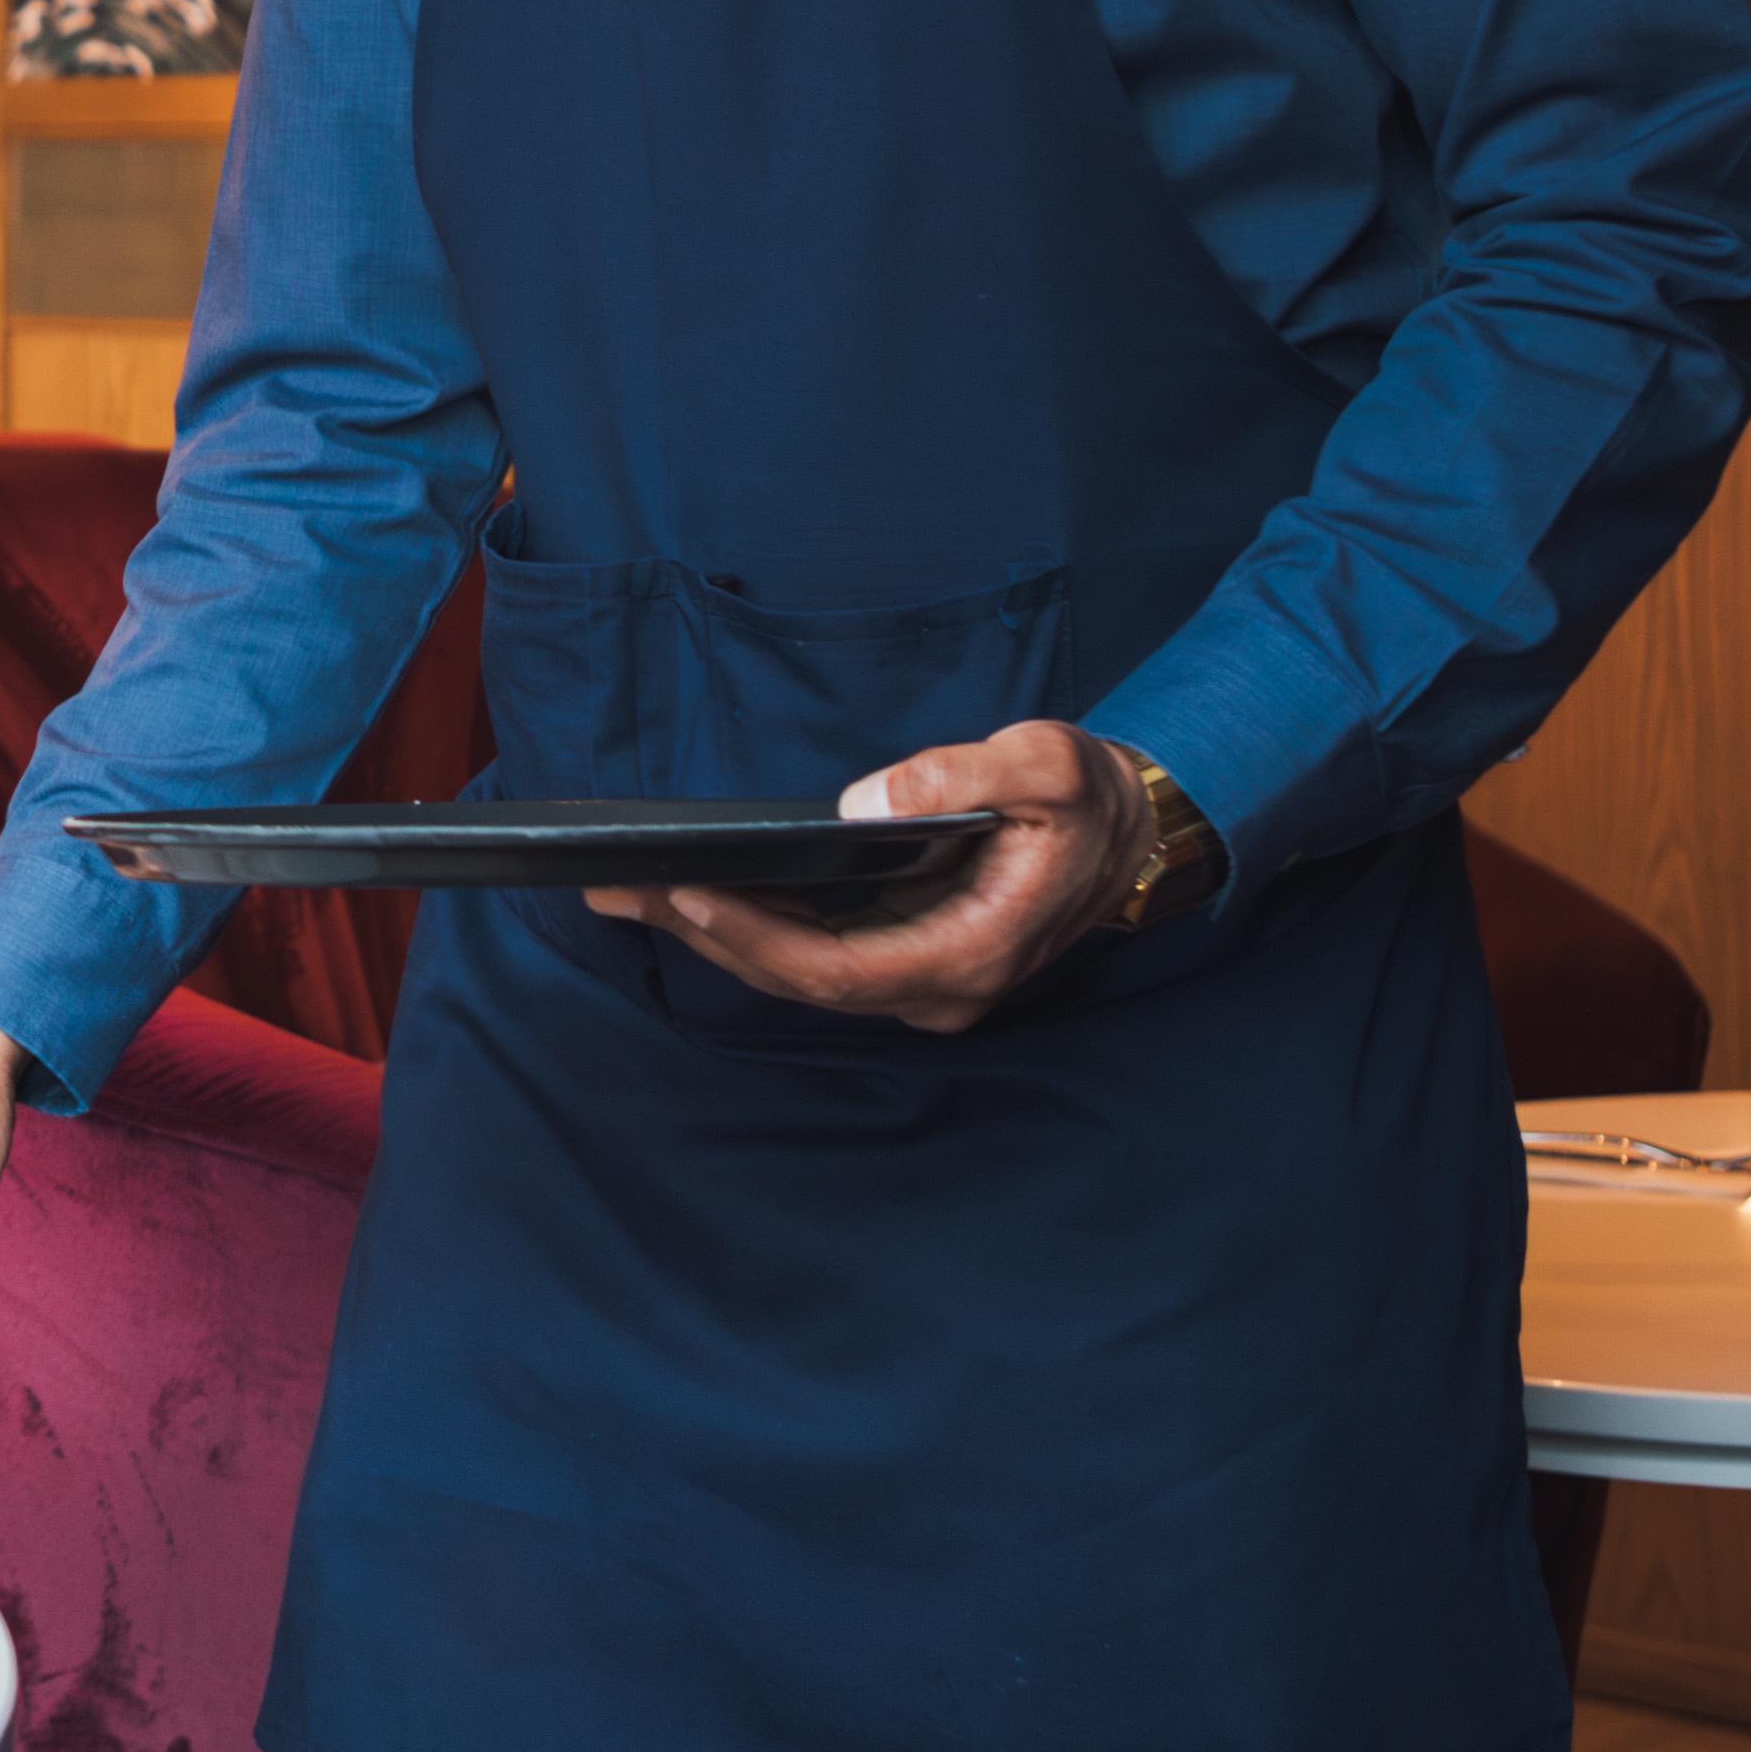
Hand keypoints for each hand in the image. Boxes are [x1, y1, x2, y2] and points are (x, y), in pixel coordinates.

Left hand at [589, 717, 1138, 1036]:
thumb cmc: (1093, 799)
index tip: (687, 890)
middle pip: (798, 978)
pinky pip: (812, 954)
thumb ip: (966, 774)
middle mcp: (941, 986)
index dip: (755, 936)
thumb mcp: (1051, 764)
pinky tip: (690, 892)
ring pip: (797, 973)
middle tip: (614, 886)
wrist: (1136, 832)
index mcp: (973, 952)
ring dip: (711, 933)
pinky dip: (747, 926)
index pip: (837, 968)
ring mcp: (922, 980)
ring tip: (624, 889)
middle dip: (702, 932)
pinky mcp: (906, 956)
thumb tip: (872, 799)